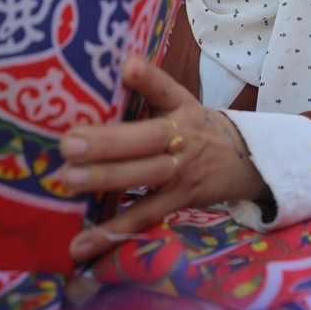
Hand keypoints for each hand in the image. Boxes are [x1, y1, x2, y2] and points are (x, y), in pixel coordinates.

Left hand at [60, 56, 268, 261]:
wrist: (242, 159)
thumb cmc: (193, 126)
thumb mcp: (178, 104)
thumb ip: (144, 94)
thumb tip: (103, 72)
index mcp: (181, 106)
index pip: (165, 88)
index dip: (148, 78)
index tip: (128, 66)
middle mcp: (183, 136)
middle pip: (149, 138)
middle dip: (108, 141)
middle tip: (68, 143)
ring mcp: (182, 171)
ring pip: (145, 176)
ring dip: (106, 179)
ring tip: (68, 181)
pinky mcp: (178, 201)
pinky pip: (144, 217)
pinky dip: (113, 232)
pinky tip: (81, 243)